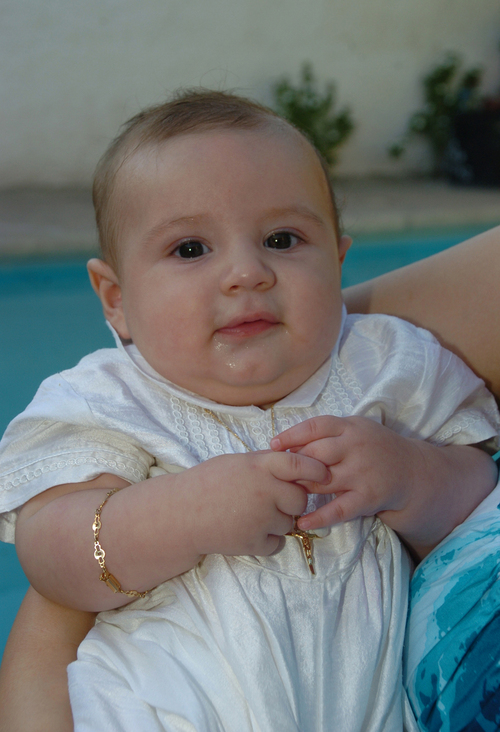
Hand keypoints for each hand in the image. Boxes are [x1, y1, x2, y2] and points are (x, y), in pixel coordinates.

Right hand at [183, 450, 329, 556]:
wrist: (181, 514)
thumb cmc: (207, 483)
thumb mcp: (237, 462)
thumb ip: (266, 462)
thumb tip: (295, 459)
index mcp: (259, 466)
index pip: (299, 464)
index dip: (315, 469)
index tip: (322, 474)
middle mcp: (264, 491)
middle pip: (300, 499)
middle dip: (294, 500)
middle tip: (275, 500)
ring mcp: (260, 519)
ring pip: (290, 523)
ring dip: (279, 521)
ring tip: (252, 515)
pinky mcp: (254, 543)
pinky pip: (277, 543)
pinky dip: (268, 540)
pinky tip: (249, 530)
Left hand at [270, 415, 421, 530]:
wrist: (412, 471)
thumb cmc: (374, 447)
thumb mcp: (354, 429)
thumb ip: (326, 434)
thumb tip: (288, 444)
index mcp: (350, 427)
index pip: (315, 427)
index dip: (291, 436)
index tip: (273, 446)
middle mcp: (356, 447)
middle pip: (315, 454)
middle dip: (293, 465)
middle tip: (277, 474)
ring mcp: (362, 473)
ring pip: (322, 481)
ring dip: (301, 488)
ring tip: (285, 494)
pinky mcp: (367, 497)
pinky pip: (339, 509)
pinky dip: (319, 517)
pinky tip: (302, 522)